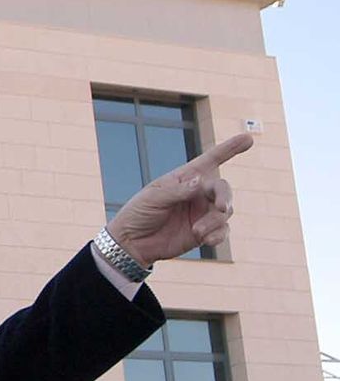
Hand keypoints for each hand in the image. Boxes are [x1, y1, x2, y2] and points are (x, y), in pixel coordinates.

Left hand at [107, 133, 252, 266]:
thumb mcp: (154, 198)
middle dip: (225, 197)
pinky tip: (207, 241)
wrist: (132, 242)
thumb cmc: (139, 214)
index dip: (229, 149)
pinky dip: (218, 236)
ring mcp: (203, 213)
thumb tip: (200, 182)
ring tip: (197, 231)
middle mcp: (198, 193)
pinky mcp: (205, 232)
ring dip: (214, 221)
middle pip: (223, 189)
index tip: (248, 138)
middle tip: (222, 208)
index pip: (210, 161)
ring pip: (225, 212)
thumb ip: (178, 190)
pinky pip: (222, 232)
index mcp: (185, 178)